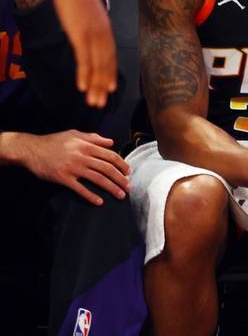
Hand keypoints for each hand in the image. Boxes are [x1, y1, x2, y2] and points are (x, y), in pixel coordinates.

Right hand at [11, 130, 128, 204]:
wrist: (31, 149)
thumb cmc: (53, 141)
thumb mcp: (74, 134)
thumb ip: (94, 138)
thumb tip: (111, 142)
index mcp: (86, 145)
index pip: (110, 156)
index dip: (122, 164)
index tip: (128, 172)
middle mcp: (82, 156)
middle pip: (107, 168)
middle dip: (120, 178)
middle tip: (128, 186)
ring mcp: (72, 168)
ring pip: (97, 179)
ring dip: (111, 188)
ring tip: (120, 195)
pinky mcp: (63, 178)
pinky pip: (80, 189)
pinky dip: (90, 196)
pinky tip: (99, 202)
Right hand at [52, 0, 117, 108]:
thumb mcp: (90, 13)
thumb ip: (92, 26)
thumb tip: (87, 33)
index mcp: (106, 29)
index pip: (110, 56)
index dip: (110, 73)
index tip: (110, 87)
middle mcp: (104, 34)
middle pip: (106, 65)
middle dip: (103, 85)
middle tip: (101, 103)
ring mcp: (93, 35)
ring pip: (97, 66)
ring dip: (95, 85)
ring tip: (93, 101)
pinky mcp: (81, 35)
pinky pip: (84, 59)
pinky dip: (85, 74)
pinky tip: (83, 86)